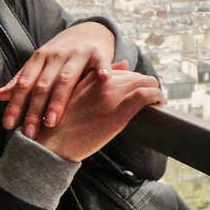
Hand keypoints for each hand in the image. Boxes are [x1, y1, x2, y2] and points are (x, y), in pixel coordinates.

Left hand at [0, 21, 118, 138]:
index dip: (16, 104)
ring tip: (52, 122)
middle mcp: (56, 55)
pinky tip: (103, 79)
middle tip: (30, 133)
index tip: (9, 125)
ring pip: (66, 79)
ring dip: (57, 101)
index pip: (24, 84)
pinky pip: (100, 62)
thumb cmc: (61, 54)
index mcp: (39, 58)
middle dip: (34, 110)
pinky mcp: (98, 52)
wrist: (88, 31)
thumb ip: (21, 81)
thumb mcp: (39, 64)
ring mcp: (77, 53)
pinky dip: (102, 69)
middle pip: (43, 85)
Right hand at [33, 68, 165, 161]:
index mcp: (91, 77)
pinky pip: (146, 95)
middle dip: (145, 85)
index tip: (138, 91)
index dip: (133, 81)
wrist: (50, 144)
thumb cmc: (60, 124)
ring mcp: (111, 96)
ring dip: (154, 90)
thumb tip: (121, 65)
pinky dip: (157, 96)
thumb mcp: (73, 97)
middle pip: (136, 75)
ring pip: (144, 81)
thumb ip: (92, 83)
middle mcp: (102, 82)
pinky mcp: (119, 113)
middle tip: (150, 98)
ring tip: (157, 101)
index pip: (123, 71)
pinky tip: (160, 102)